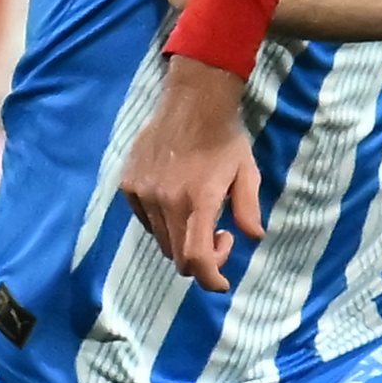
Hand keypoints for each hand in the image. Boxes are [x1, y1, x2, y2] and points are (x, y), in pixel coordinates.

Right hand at [119, 56, 265, 292]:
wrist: (191, 101)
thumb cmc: (225, 138)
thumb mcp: (247, 173)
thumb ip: (248, 209)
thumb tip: (253, 237)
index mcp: (198, 201)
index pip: (196, 259)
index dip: (210, 280)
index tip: (221, 281)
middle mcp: (165, 202)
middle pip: (177, 256)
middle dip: (201, 259)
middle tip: (220, 236)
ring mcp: (143, 193)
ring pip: (160, 240)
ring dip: (181, 240)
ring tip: (198, 214)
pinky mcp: (128, 185)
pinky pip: (144, 220)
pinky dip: (161, 222)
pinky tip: (176, 200)